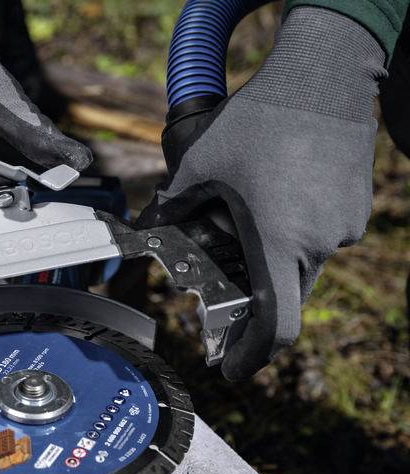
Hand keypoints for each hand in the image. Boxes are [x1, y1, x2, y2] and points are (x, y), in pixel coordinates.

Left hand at [138, 7, 386, 379]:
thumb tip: (146, 225)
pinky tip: (272, 196)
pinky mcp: (354, 210)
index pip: (275, 326)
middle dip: (249, 292)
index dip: (252, 357)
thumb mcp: (203, 164)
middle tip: (220, 273)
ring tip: (245, 216)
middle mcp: (316, 244)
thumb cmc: (261, 121)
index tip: (231, 370)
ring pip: (298, 263)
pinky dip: (290, 232)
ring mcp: (341, 228)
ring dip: (268, 255)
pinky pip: (317, 237)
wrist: (323, 77)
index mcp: (278, 243)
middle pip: (280, 292)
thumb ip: (174, 204)